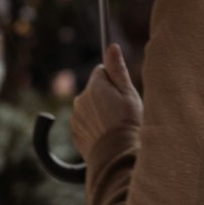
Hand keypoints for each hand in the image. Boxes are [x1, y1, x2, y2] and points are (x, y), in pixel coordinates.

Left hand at [70, 43, 142, 158]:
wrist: (116, 158)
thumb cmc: (128, 125)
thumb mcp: (129, 95)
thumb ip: (117, 70)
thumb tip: (111, 46)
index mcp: (95, 86)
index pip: (100, 71)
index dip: (113, 80)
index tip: (122, 93)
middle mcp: (80, 99)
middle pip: (93, 89)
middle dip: (105, 96)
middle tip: (121, 112)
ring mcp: (75, 117)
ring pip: (88, 106)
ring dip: (98, 112)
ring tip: (114, 126)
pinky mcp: (75, 132)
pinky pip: (84, 122)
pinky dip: (93, 126)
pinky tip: (106, 136)